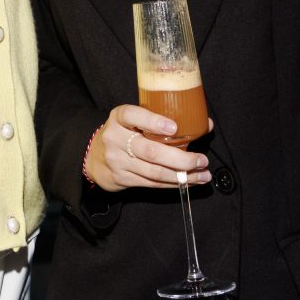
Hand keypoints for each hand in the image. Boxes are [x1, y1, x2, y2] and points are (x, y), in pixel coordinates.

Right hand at [85, 105, 213, 191]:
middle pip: (150, 151)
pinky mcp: (122, 178)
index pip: (133, 115)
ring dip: (182, 176)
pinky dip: (173, 183)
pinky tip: (188, 182)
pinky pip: (152, 183)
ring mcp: (118, 160)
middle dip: (180, 158)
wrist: (94, 158)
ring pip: (154, 171)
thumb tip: (205, 123)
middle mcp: (115, 138)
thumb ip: (161, 119)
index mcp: (119, 117)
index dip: (154, 122)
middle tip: (201, 160)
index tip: (174, 127)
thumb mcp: (134, 120)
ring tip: (203, 175)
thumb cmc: (124, 133)